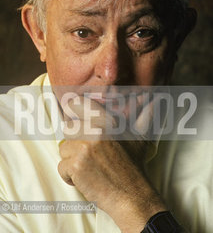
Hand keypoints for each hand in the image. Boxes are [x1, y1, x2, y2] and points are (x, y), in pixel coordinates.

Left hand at [58, 98, 165, 232]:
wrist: (132, 196)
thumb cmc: (133, 165)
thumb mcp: (139, 136)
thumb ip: (143, 115)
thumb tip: (153, 98)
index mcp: (108, 121)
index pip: (77, 104)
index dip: (73, 110)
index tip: (74, 118)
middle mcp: (94, 131)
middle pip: (68, 128)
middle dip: (74, 141)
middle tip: (89, 152)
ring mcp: (84, 148)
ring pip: (63, 148)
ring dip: (72, 159)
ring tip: (90, 166)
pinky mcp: (76, 165)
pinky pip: (61, 167)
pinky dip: (69, 176)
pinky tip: (85, 178)